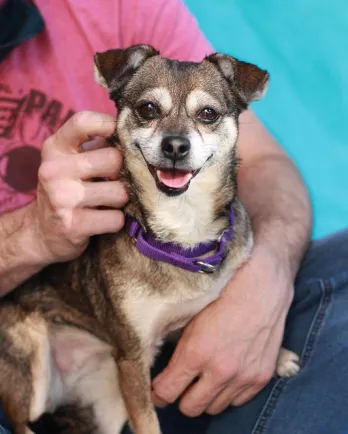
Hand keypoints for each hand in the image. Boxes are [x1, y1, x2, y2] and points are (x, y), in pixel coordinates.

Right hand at [29, 111, 127, 262]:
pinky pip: (116, 219)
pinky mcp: (73, 226)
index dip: (109, 124)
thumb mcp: (70, 162)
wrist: (40, 232)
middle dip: (123, 173)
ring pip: (120, 192)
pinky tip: (102, 220)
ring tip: (107, 202)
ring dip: (121, 200)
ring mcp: (62, 198)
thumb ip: (96, 146)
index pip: (83, 122)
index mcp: (55, 148)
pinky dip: (116, 221)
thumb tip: (136, 138)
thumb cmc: (66, 190)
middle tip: (115, 181)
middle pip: (114, 159)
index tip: (121, 136)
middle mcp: (54, 170)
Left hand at [152, 246, 293, 416]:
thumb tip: (165, 368)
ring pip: (214, 408)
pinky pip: (237, 401)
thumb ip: (179, 348)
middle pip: (190, 408)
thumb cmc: (223, 293)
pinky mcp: (261, 377)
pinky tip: (226, 373)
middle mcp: (220, 370)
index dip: (158, 393)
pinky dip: (228, 393)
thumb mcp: (192, 317)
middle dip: (181, 397)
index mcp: (196, 352)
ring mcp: (243, 376)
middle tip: (180, 384)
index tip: (158, 388)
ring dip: (206, 396)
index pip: (166, 393)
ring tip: (205, 376)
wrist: (263, 284)